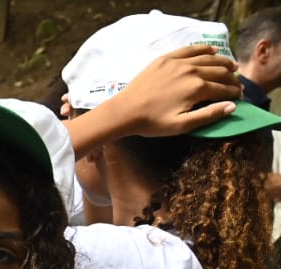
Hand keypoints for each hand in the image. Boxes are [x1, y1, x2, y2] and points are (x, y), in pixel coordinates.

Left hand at [111, 44, 242, 137]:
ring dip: (223, 62)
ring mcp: (178, 62)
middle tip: (237, 84)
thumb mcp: (182, 125)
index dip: (234, 93)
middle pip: (219, 71)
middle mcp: (191, 71)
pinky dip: (204, 49)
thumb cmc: (152, 123)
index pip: (224, 88)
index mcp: (197, 88)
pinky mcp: (166, 58)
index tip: (239, 97)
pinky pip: (190, 49)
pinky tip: (213, 50)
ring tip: (232, 67)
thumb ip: (208, 115)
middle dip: (232, 78)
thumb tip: (232, 106)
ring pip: (208, 58)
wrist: (124, 111)